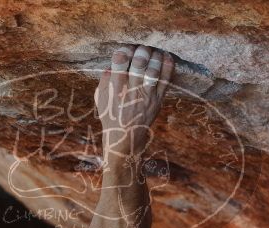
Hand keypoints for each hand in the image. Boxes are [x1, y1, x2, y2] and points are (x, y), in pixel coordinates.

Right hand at [94, 45, 173, 160]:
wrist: (125, 137)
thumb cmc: (111, 115)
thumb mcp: (101, 98)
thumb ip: (105, 79)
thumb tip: (112, 62)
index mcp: (115, 88)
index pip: (120, 62)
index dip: (124, 50)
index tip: (126, 49)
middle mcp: (131, 90)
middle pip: (139, 64)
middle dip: (141, 51)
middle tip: (142, 49)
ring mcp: (146, 95)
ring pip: (154, 70)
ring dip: (155, 56)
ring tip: (153, 51)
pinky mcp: (157, 100)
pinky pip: (165, 80)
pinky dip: (167, 65)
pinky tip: (165, 56)